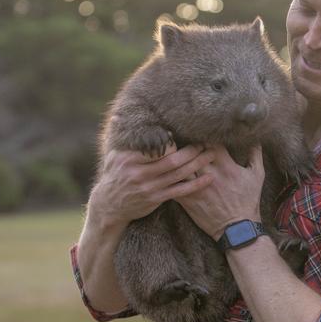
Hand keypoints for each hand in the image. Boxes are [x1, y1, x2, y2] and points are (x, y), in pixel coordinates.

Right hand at [87, 144, 214, 229]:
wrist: (109, 205)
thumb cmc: (115, 175)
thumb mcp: (113, 155)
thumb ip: (121, 136)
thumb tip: (118, 115)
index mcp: (129, 159)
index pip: (156, 148)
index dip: (173, 143)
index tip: (184, 138)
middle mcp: (138, 173)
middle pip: (172, 160)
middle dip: (192, 151)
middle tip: (206, 143)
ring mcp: (148, 188)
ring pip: (179, 174)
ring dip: (198, 164)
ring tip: (211, 155)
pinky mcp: (156, 199)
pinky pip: (181, 191)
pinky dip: (196, 184)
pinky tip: (209, 178)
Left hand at [174, 144, 264, 240]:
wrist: (238, 228)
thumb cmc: (249, 200)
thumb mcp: (257, 176)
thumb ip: (255, 154)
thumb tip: (256, 139)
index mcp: (226, 167)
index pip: (211, 144)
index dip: (206, 138)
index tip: (204, 138)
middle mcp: (210, 175)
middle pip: (193, 153)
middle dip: (190, 147)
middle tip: (187, 143)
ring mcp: (197, 188)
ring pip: (181, 168)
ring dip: (178, 161)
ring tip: (175, 156)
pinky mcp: (188, 200)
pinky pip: (173, 185)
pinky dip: (169, 178)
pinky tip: (167, 173)